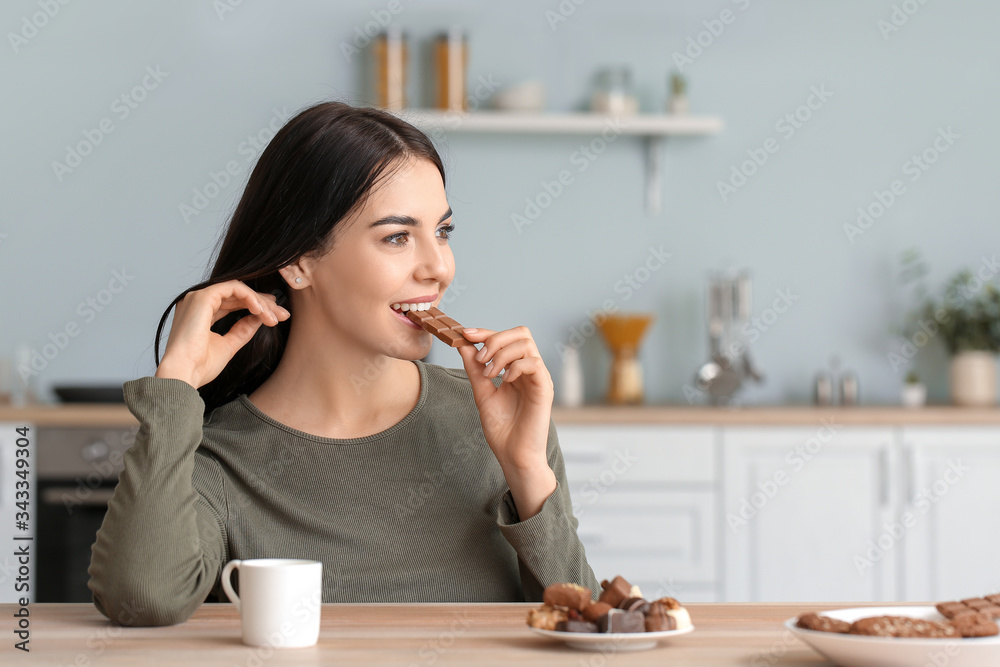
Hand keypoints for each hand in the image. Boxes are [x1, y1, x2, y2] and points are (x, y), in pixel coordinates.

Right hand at [155, 280, 289, 387]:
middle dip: (263, 305)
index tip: (275, 316)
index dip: (255, 307)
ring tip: (274, 317)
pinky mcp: (202, 297)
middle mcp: (197, 302)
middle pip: (237, 296)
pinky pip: (233, 288)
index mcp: (200, 314)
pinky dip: (250, 297)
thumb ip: (243, 330)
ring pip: (237, 290)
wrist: (183, 374)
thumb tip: (260, 317)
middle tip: (283, 315)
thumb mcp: (228, 345)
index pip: (232, 303)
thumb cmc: (199, 366)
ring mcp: (198, 298)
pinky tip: (261, 311)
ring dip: (259, 303)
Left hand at [456, 326, 554, 471]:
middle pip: (521, 333)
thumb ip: (475, 369)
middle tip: (480, 359)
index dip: (486, 332)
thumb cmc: (502, 429)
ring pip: (526, 344)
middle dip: (495, 339)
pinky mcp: (545, 388)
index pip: (506, 338)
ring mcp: (539, 378)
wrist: (514, 455)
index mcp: (516, 369)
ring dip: (502, 354)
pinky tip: (504, 380)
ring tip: (490, 374)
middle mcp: (530, 370)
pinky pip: (534, 363)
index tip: (465, 334)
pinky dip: (515, 366)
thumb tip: (463, 345)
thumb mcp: (482, 393)